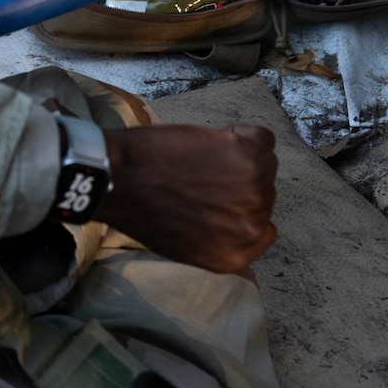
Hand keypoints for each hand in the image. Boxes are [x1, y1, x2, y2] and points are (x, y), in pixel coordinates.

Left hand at [100, 123, 277, 274]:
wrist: (121, 179)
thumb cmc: (143, 209)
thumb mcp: (188, 246)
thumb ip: (222, 240)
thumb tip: (237, 228)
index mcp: (236, 254)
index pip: (265, 229)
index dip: (244, 208)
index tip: (225, 196)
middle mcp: (250, 227)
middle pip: (266, 193)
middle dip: (241, 181)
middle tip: (209, 173)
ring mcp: (253, 190)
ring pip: (266, 163)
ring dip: (242, 155)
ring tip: (207, 156)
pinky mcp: (247, 155)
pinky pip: (263, 138)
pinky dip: (244, 133)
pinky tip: (217, 138)